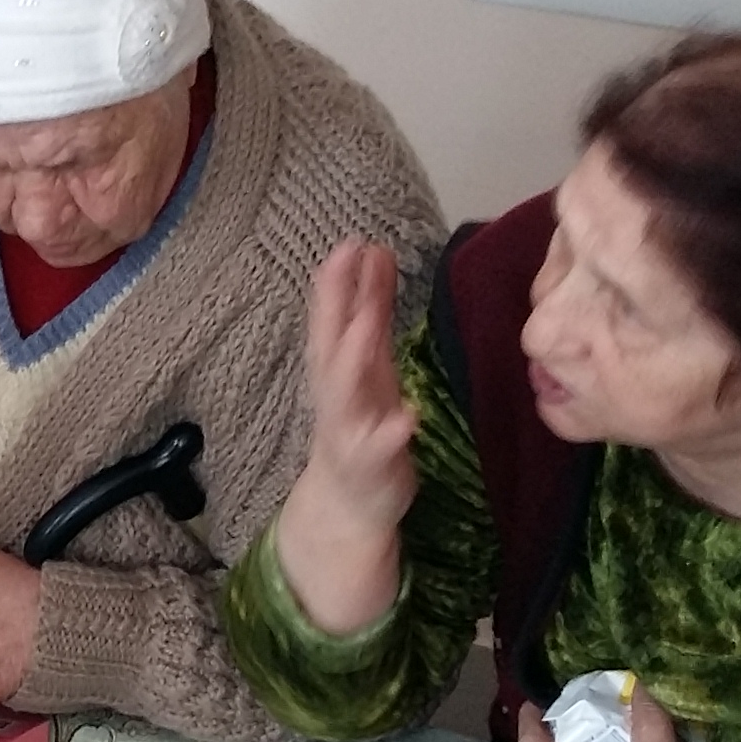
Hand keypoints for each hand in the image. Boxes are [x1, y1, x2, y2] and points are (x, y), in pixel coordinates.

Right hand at [268, 238, 418, 632]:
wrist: (348, 500)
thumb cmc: (360, 422)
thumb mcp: (367, 361)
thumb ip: (371, 310)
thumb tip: (374, 252)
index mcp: (338, 365)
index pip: (335, 315)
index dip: (339, 280)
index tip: (353, 241)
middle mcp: (337, 391)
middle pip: (331, 341)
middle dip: (336, 302)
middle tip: (347, 258)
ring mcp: (349, 427)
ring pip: (345, 389)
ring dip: (352, 355)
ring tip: (366, 323)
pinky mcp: (371, 462)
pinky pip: (381, 447)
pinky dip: (392, 431)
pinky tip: (409, 417)